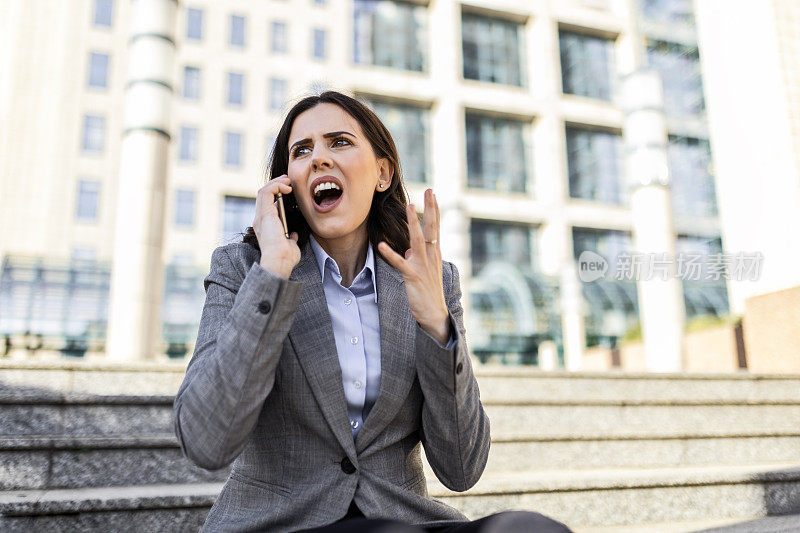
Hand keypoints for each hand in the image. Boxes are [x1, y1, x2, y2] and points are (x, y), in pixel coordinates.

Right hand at [254, 175, 299, 278]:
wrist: (279, 261)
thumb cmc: (285, 257)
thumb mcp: (289, 245)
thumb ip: (289, 238)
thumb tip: (292, 235)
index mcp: (265, 226)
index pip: (267, 205)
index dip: (276, 194)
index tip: (288, 189)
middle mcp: (260, 219)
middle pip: (263, 195)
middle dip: (275, 184)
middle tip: (287, 180)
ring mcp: (261, 216)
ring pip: (263, 190)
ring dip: (276, 182)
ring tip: (288, 180)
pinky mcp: (265, 214)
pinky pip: (266, 192)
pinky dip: (276, 186)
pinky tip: (287, 187)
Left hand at [378, 189, 449, 344]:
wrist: (435, 314)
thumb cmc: (429, 292)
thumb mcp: (425, 270)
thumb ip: (417, 257)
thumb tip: (408, 248)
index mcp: (435, 253)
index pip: (435, 227)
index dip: (434, 209)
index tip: (432, 193)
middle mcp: (431, 256)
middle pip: (431, 228)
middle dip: (430, 208)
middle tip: (429, 190)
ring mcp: (423, 266)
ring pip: (417, 241)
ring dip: (413, 223)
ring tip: (410, 207)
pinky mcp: (413, 277)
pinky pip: (400, 264)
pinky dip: (390, 254)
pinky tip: (381, 246)